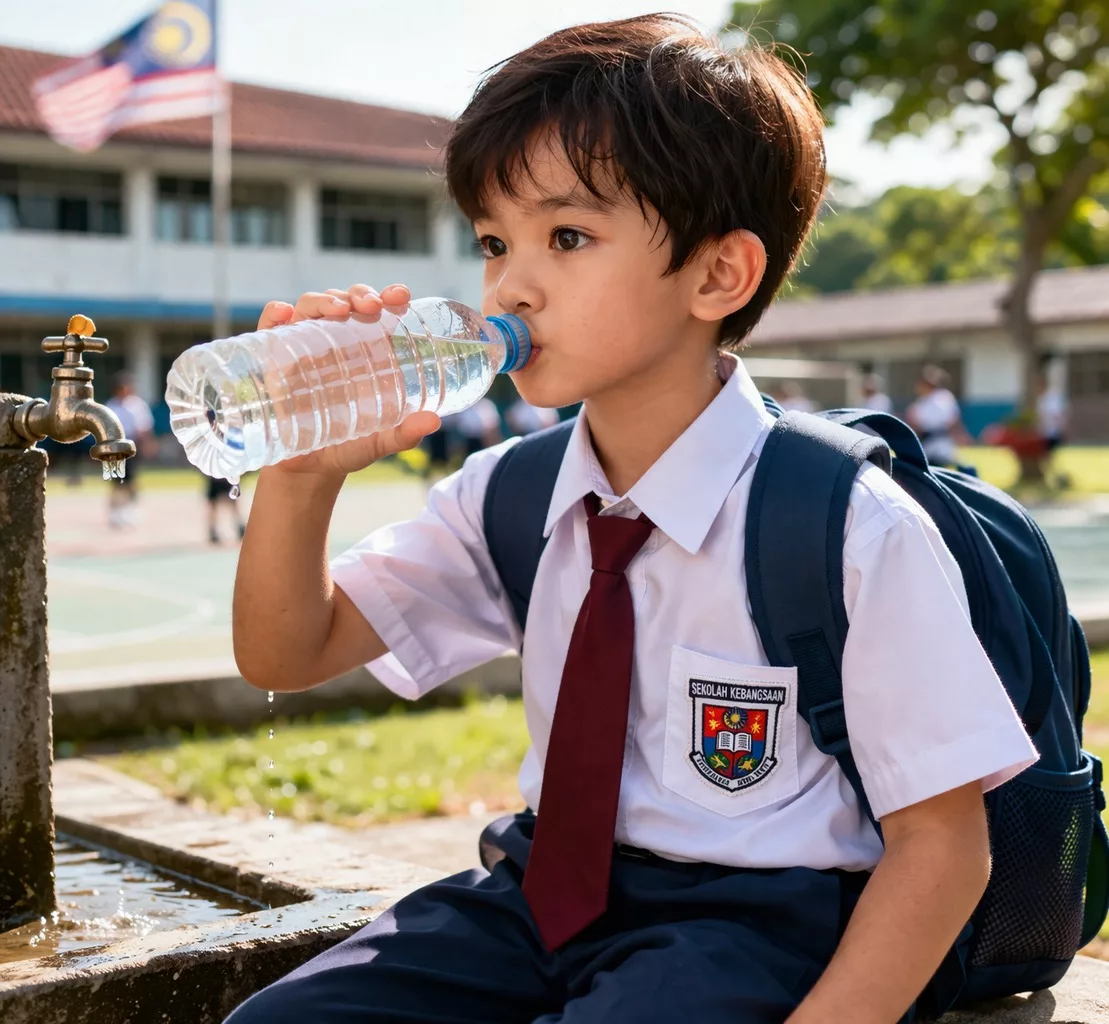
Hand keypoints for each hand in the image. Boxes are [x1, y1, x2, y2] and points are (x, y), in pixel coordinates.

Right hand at [255, 283, 439, 478]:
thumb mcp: (380, 441)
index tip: (401, 296)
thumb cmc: (348, 447)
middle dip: (359, 295)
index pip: (376, 312)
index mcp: (364, 352)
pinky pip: (269, 327)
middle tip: (373, 306)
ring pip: (311, 307)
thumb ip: (406, 434)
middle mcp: (333, 342)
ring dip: (325, 299)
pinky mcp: (273, 360)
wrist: (309, 470)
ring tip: (339, 310)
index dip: (388, 296)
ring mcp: (302, 348)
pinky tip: (284, 314)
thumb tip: (433, 422)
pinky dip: (274, 313)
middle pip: (346, 302)